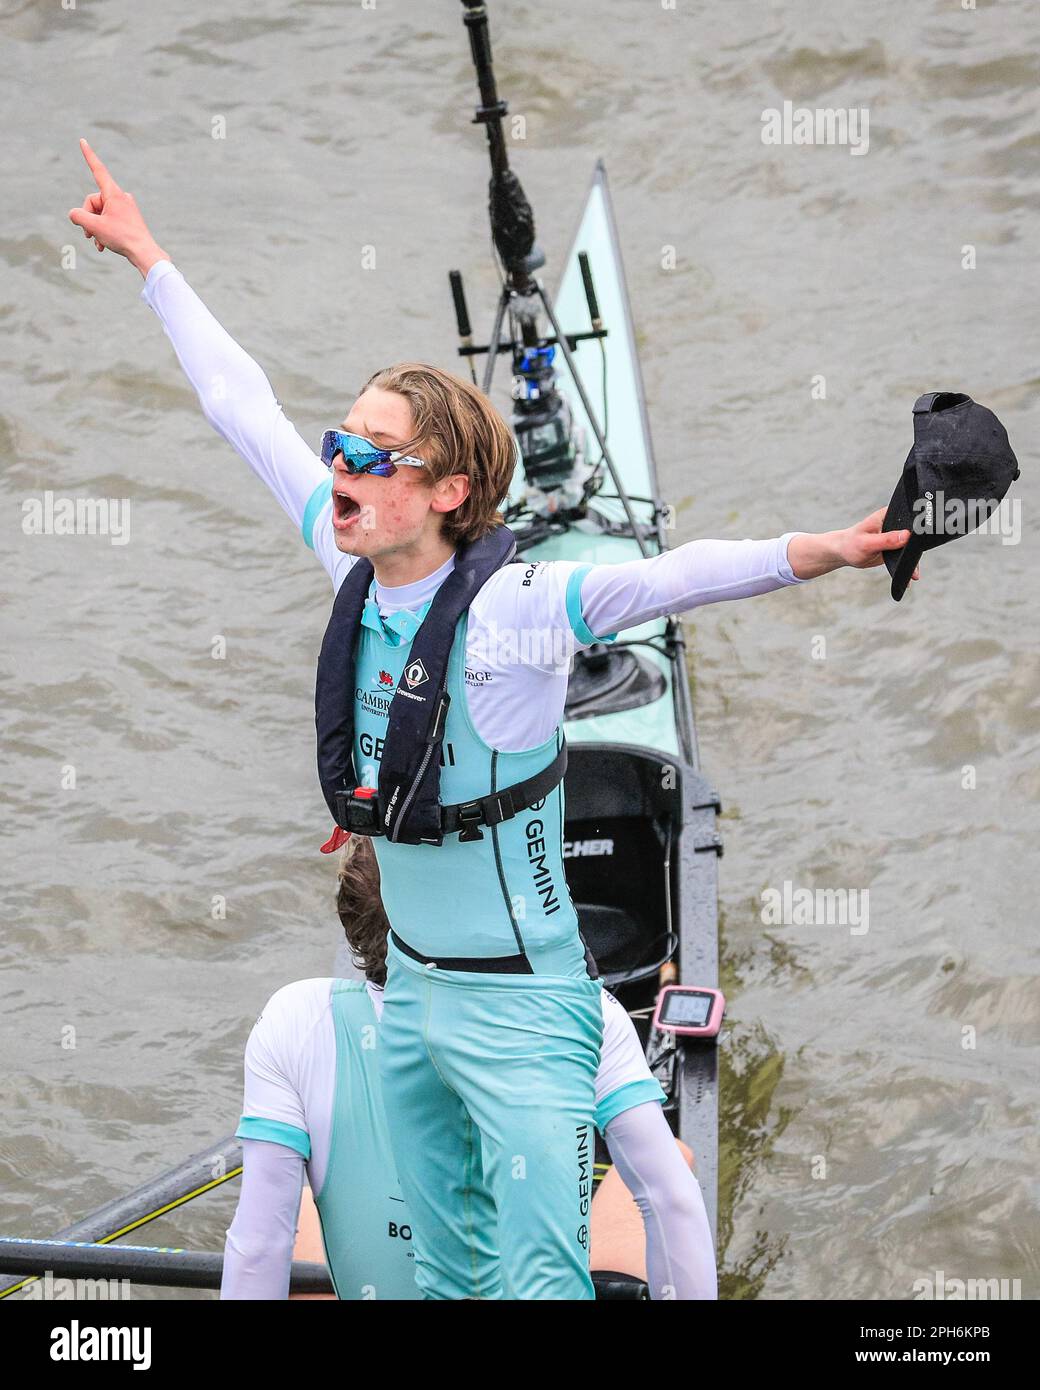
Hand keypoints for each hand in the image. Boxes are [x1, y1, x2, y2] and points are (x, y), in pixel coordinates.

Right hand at [67, 139, 168, 276]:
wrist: (145, 253)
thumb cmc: (122, 238)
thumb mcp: (94, 227)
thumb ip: (78, 216)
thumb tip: (74, 215)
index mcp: (114, 193)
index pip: (97, 170)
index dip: (88, 155)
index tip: (82, 140)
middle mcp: (121, 197)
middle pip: (93, 201)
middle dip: (88, 218)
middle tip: (89, 234)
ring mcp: (125, 207)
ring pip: (100, 213)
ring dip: (95, 228)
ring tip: (97, 243)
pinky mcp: (128, 218)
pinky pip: (110, 220)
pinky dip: (104, 231)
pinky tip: (103, 245)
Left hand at [786, 509, 920, 581]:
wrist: (843, 553)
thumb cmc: (850, 544)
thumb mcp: (867, 542)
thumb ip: (887, 540)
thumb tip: (907, 536)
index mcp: (889, 514)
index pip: (909, 517)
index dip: (918, 527)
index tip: (924, 540)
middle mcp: (894, 523)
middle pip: (914, 534)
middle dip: (918, 548)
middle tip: (916, 563)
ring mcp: (895, 536)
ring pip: (910, 547)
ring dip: (913, 560)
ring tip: (914, 575)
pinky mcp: (894, 548)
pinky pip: (904, 556)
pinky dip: (907, 566)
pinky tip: (910, 577)